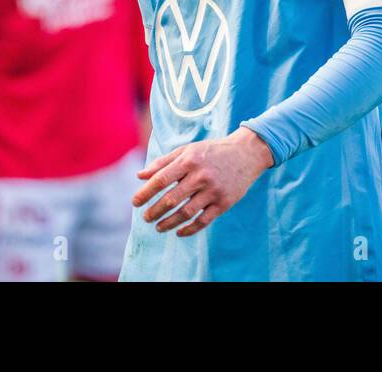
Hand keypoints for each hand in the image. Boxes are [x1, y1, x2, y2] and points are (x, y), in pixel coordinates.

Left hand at [132, 126, 273, 236]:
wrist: (246, 153)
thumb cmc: (211, 151)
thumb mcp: (187, 150)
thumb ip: (163, 163)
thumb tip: (139, 176)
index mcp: (189, 161)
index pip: (161, 180)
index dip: (146, 193)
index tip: (135, 202)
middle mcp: (200, 176)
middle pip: (171, 199)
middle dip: (154, 211)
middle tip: (146, 218)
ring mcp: (213, 191)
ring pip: (186, 213)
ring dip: (169, 223)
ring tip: (158, 227)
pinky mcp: (224, 203)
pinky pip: (203, 221)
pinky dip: (189, 229)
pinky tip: (179, 232)